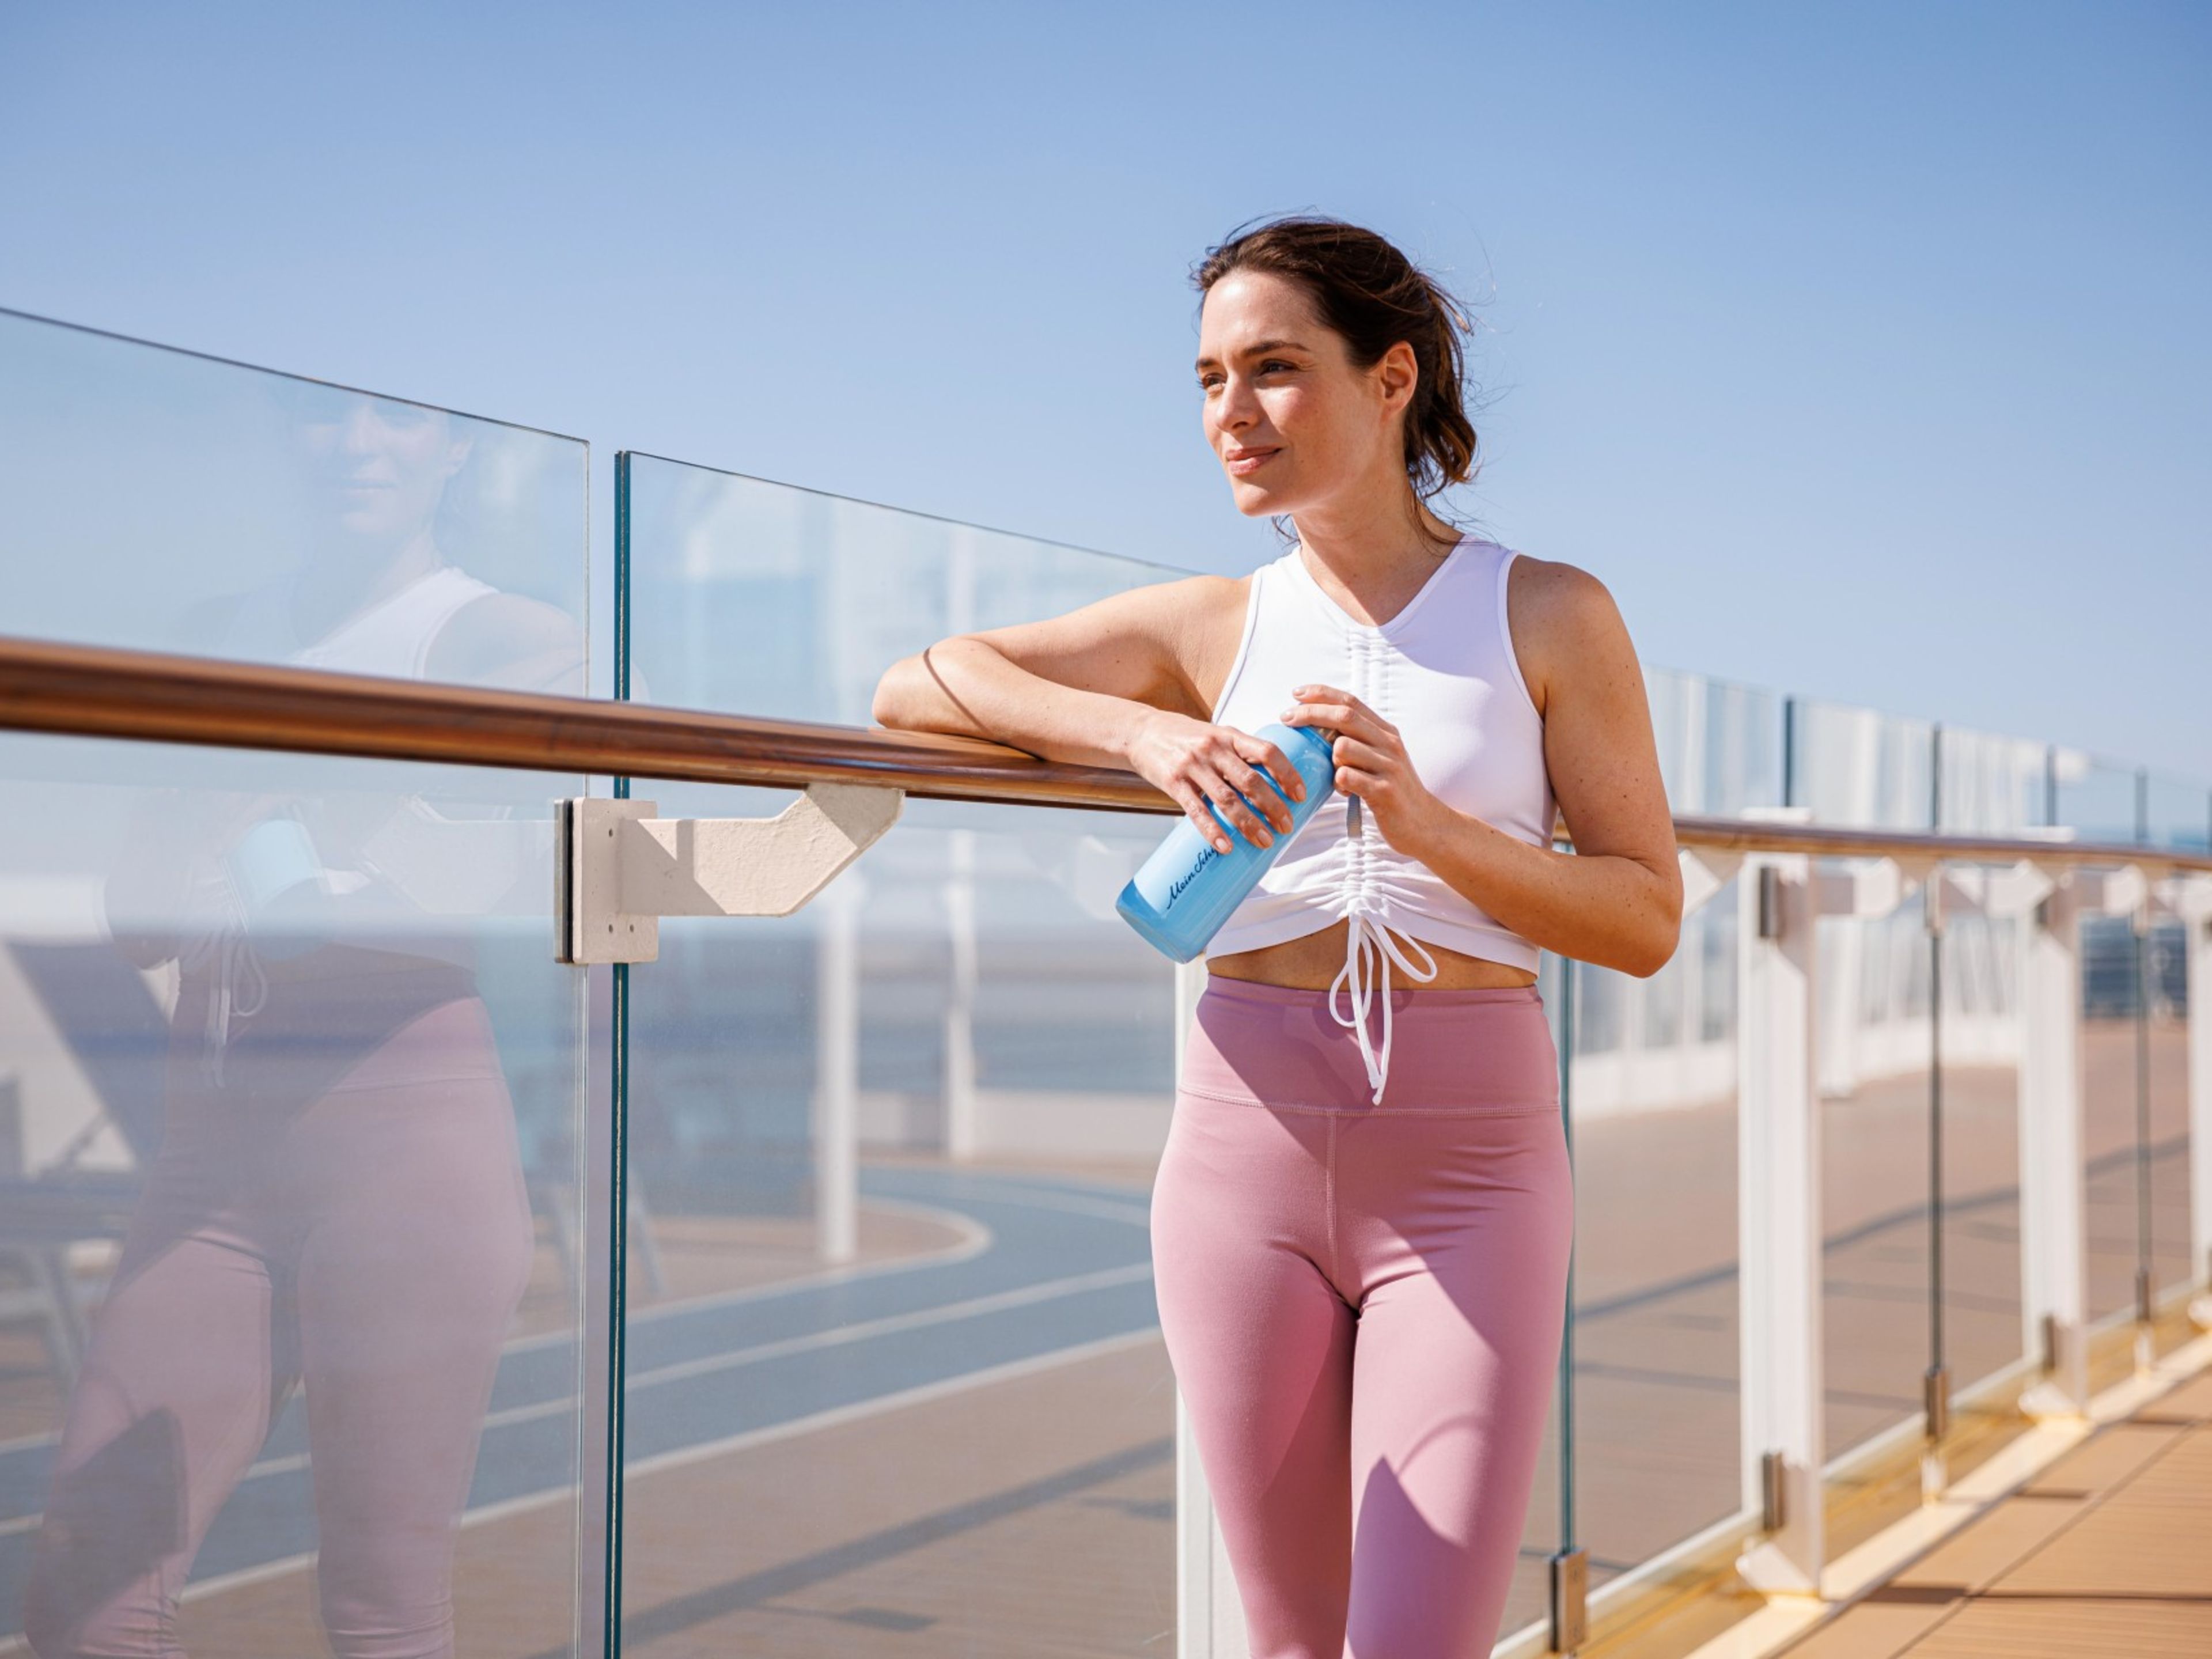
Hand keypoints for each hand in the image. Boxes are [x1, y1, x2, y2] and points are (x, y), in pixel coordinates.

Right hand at [1124, 707, 1307, 855]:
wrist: (1141, 732)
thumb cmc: (1185, 736)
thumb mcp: (1216, 735)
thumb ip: (1239, 754)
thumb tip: (1272, 783)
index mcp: (1229, 735)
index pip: (1267, 752)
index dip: (1287, 773)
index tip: (1300, 795)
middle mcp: (1213, 748)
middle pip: (1250, 780)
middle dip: (1272, 806)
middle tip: (1286, 826)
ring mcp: (1193, 766)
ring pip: (1227, 798)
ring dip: (1249, 823)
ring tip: (1264, 841)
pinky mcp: (1174, 782)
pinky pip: (1196, 810)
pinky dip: (1213, 830)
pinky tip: (1226, 846)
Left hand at [1281, 684, 1450, 855]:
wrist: (1423, 823)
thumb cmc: (1392, 790)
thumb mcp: (1381, 758)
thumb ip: (1358, 740)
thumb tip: (1319, 727)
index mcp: (1386, 732)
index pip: (1351, 701)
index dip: (1321, 693)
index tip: (1296, 694)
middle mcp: (1389, 743)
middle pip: (1343, 716)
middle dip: (1310, 714)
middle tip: (1286, 719)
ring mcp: (1389, 766)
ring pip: (1342, 747)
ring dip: (1330, 760)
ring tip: (1338, 775)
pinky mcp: (1384, 791)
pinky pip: (1346, 776)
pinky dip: (1338, 783)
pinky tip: (1345, 791)